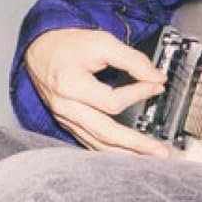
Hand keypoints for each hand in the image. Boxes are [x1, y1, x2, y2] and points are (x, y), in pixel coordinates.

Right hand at [24, 28, 170, 155]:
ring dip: (125, 153)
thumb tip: (157, 78)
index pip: (112, 102)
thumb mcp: (103, 43)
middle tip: (161, 151)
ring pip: (96, 143)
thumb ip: (132, 60)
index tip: (156, 86)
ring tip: (150, 158)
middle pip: (104, 133)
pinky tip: (125, 154)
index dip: (138, 95)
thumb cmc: (68, 45)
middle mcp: (65, 107)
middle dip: (135, 144)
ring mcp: (64, 118)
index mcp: (71, 86)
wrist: (40, 49)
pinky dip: (109, 150)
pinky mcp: (66, 122)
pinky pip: (88, 141)